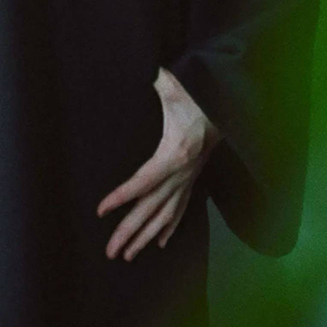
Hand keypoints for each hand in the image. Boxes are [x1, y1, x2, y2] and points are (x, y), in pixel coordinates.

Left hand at [96, 67, 220, 261]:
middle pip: (152, 208)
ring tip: (127, 254)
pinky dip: (169, 227)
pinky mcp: (191, 178)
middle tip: (110, 251)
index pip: (143, 181)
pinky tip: (160, 242)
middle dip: (130, 232)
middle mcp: (181, 173)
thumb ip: (160, 81)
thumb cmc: (196, 95)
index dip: (122, 197)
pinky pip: (180, 209)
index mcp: (174, 154)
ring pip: (165, 215)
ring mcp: (188, 179)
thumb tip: (148, 73)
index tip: (102, 209)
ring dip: (146, 236)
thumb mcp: (174, 87)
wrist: (224, 105)